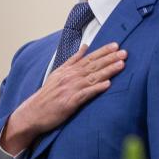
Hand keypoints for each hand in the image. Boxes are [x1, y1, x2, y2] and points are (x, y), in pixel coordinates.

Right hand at [1, 43, 126, 152]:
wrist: (33, 112)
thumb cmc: (48, 94)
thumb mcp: (58, 73)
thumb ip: (72, 60)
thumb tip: (85, 46)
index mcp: (68, 70)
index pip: (89, 58)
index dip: (103, 51)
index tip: (116, 46)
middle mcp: (70, 77)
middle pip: (93, 66)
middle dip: (110, 58)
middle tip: (125, 53)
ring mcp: (70, 89)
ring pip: (92, 77)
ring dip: (108, 71)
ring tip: (121, 65)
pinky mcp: (70, 102)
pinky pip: (85, 94)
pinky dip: (96, 88)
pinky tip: (107, 84)